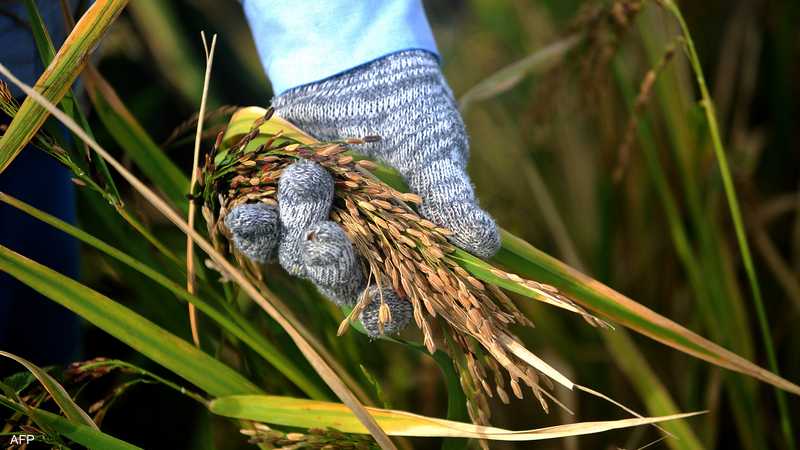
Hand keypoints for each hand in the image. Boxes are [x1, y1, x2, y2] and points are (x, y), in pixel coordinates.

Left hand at [225, 50, 498, 336]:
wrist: (364, 66)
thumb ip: (452, 198)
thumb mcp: (437, 152)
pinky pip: (259, 229)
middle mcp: (352, 245)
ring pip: (294, 255)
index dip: (385, 310)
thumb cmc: (413, 114)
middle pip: (335, 280)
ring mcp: (313, 225)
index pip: (390, 301)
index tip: (382, 302)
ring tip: (305, 179)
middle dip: (329, 262)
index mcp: (396, 247)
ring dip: (292, 228)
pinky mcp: (278, 202)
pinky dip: (251, 226)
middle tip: (328, 234)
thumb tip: (487, 244)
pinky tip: (245, 213)